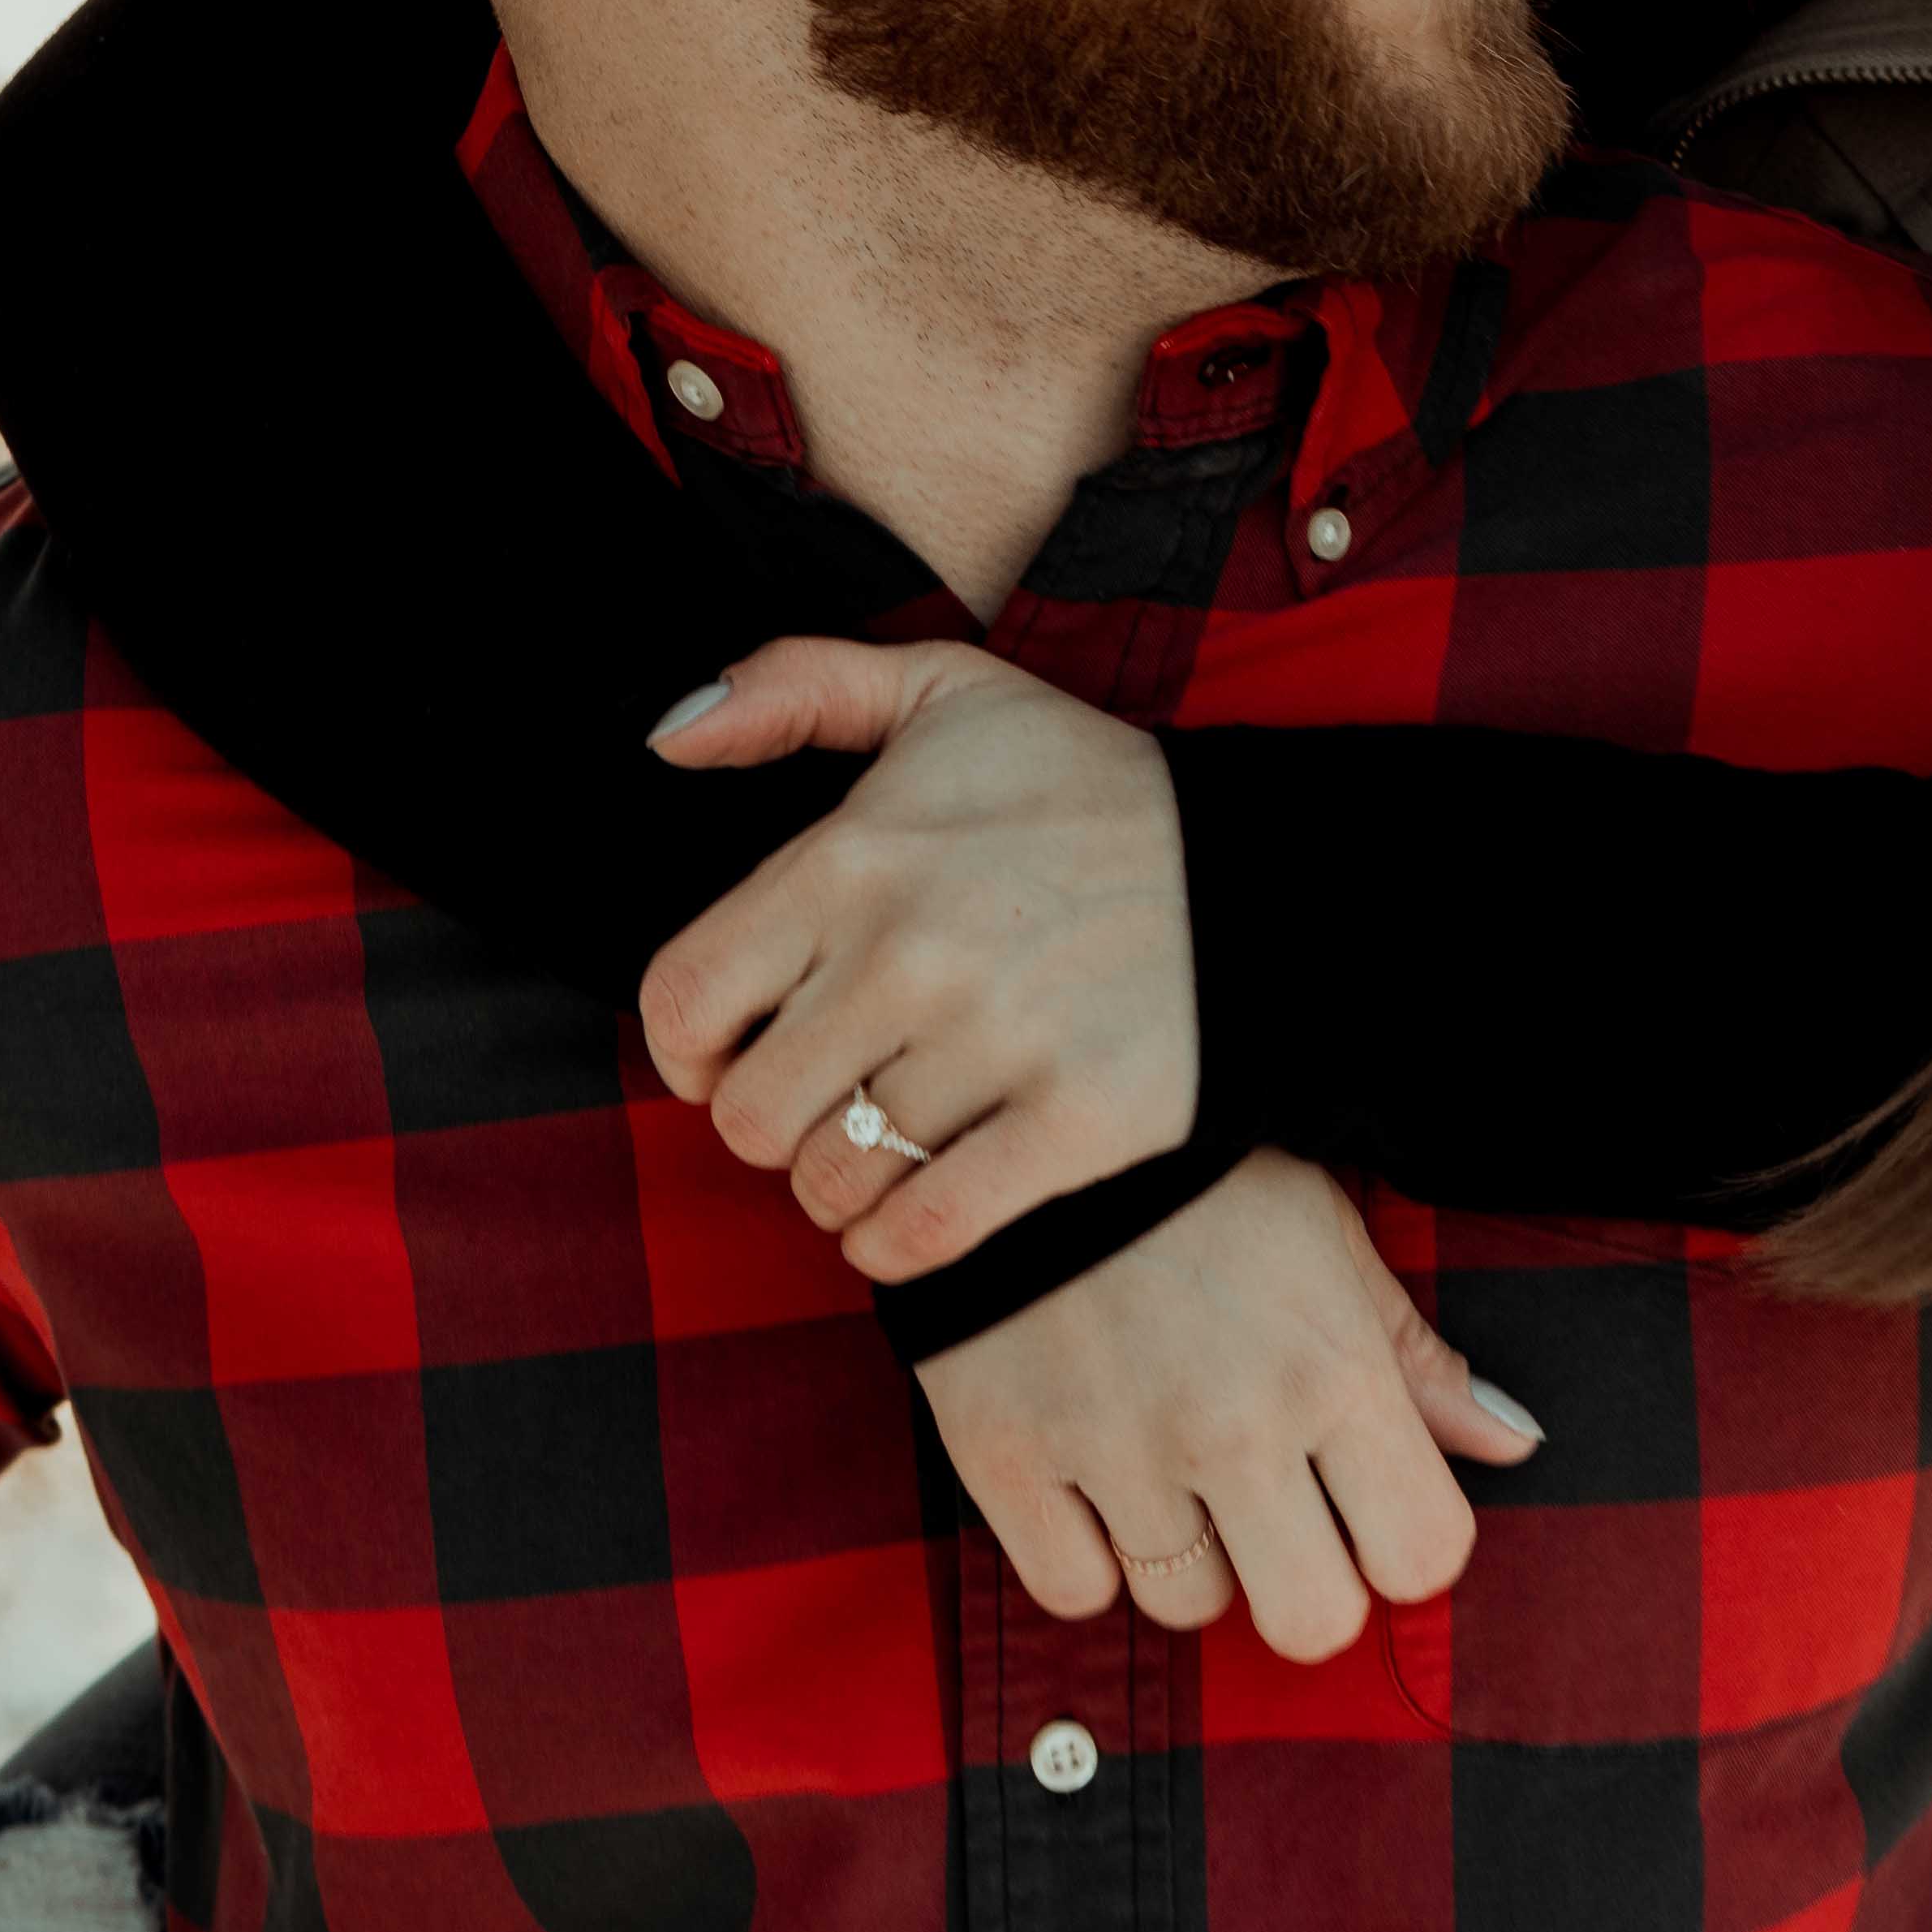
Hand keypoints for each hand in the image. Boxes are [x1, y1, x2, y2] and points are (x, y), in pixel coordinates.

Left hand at [638, 637, 1202, 1284]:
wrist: (1264, 871)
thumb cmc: (1081, 788)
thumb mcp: (941, 690)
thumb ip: (791, 688)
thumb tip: (666, 740)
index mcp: (854, 853)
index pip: (683, 999)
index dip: (685, 1051)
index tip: (726, 1057)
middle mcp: (912, 950)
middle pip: (750, 1113)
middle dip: (773, 1121)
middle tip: (825, 1100)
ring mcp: (996, 1040)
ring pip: (832, 1181)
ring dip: (840, 1186)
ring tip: (880, 1149)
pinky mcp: (1075, 1121)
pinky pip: (923, 1230)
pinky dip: (894, 1244)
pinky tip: (908, 1216)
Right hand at [915, 1149, 1546, 1659]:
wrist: (1018, 1109)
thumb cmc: (1196, 1177)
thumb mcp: (1328, 1239)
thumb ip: (1418, 1360)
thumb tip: (1515, 1447)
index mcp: (1332, 1366)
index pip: (1423, 1555)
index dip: (1404, 1543)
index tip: (1369, 1508)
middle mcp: (1233, 1424)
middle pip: (1312, 1623)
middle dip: (1305, 1581)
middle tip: (1272, 1510)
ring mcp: (1113, 1449)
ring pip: (1188, 1609)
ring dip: (1189, 1555)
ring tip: (1168, 1454)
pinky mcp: (1004, 1459)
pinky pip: (1073, 1593)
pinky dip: (1086, 1555)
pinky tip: (1092, 1471)